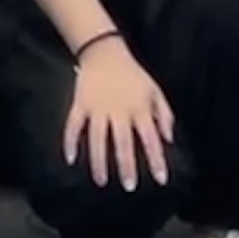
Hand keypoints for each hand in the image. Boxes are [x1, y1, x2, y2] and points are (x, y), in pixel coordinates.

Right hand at [61, 39, 174, 190]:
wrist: (104, 51)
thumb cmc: (133, 75)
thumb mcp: (155, 91)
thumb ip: (164, 115)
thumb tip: (169, 140)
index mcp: (139, 108)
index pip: (150, 138)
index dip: (156, 159)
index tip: (161, 179)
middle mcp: (118, 110)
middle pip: (122, 142)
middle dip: (126, 165)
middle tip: (129, 186)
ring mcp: (97, 107)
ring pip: (97, 138)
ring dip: (98, 160)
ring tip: (100, 181)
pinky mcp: (80, 103)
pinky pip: (73, 124)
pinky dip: (69, 141)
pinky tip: (70, 159)